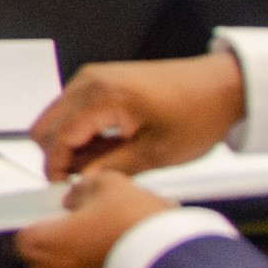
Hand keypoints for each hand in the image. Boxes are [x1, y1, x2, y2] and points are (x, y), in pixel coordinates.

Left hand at [14, 169, 177, 267]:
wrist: (170, 267)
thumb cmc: (131, 224)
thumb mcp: (107, 185)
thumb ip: (82, 189)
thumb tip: (73, 198)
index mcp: (38, 246)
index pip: (29, 233)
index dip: (51, 224)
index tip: (71, 218)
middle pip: (47, 259)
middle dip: (67, 247)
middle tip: (97, 232)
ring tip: (115, 250)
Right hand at [27, 52, 247, 180]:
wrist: (222, 86)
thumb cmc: (198, 113)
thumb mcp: (155, 154)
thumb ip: (109, 170)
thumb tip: (79, 184)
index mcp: (101, 96)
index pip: (56, 138)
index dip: (56, 169)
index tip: (64, 190)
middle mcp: (90, 81)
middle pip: (45, 125)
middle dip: (58, 156)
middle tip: (85, 178)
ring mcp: (94, 78)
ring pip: (57, 118)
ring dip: (70, 144)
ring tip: (105, 162)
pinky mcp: (102, 81)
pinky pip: (73, 109)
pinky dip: (81, 132)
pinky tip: (109, 146)